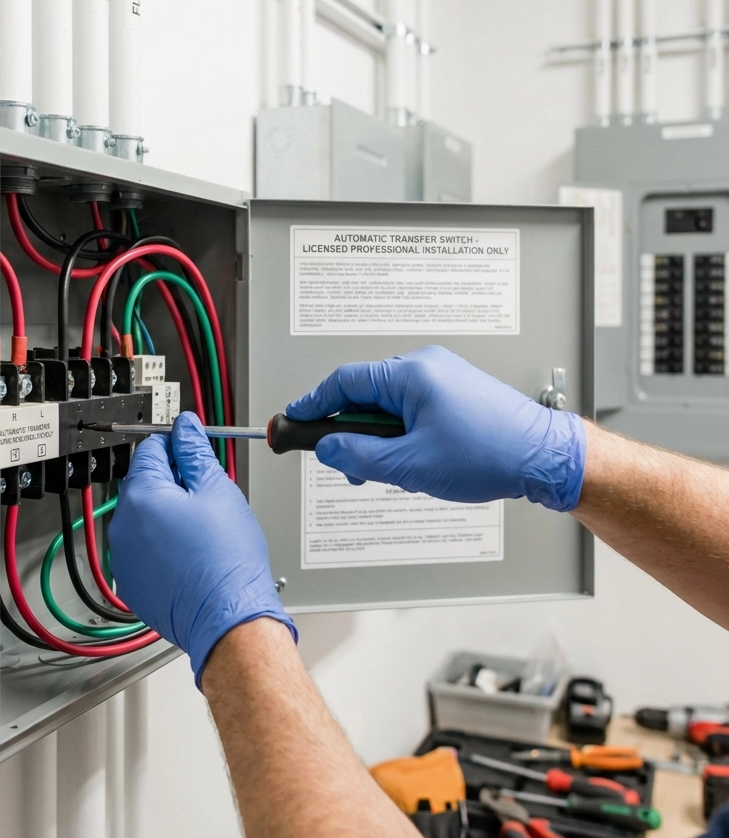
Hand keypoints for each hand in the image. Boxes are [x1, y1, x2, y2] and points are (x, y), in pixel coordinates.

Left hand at [108, 412, 296, 685]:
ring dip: (166, 516)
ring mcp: (124, 557)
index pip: (150, 449)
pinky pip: (143, 551)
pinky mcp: (132, 582)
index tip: (192, 450)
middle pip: (144, 484)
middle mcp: (123, 526)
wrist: (228, 617)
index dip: (176, 444)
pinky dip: (161, 547)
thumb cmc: (226, 560)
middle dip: (172, 483)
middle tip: (207, 496)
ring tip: (202, 531)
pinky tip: (190, 555)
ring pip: (143, 519)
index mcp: (142, 496)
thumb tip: (185, 428)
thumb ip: (195, 451)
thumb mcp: (218, 490)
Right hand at [285, 345, 585, 510]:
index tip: (294, 420)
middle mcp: (426, 367)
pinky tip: (415, 460)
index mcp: (411, 374)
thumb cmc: (491, 453)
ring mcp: (442, 378)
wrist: (544, 457)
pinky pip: (411, 409)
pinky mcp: (454, 393)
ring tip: (395, 470)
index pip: (344, 382)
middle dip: (352, 433)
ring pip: (388, 406)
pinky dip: (401, 434)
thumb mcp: (411, 465)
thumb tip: (329, 450)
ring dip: (379, 438)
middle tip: (348, 465)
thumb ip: (360, 457)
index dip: (313, 405)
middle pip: (364, 395)